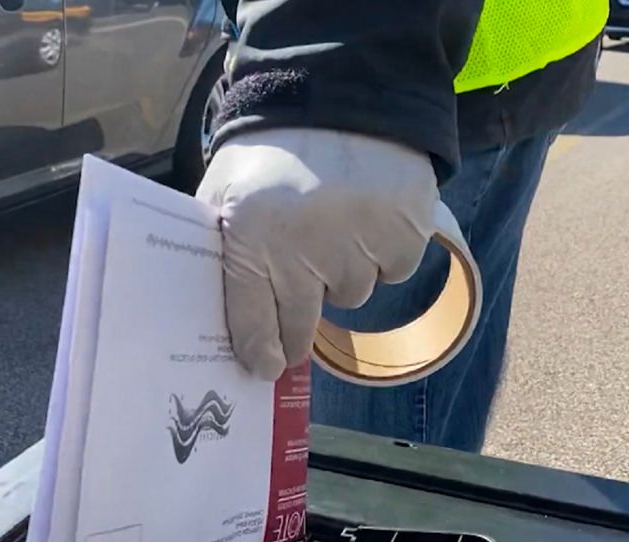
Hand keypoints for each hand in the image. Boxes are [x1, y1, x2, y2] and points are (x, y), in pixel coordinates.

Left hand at [196, 128, 438, 379]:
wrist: (343, 87)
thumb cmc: (273, 144)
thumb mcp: (226, 188)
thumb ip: (224, 243)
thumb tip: (226, 309)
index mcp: (248, 238)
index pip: (251, 323)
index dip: (259, 353)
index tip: (266, 366)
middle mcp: (302, 252)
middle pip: (301, 325)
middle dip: (296, 330)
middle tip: (296, 322)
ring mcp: (356, 247)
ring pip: (351, 295)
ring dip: (343, 272)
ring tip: (335, 226)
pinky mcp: (403, 236)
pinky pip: (392, 269)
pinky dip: (384, 250)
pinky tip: (370, 215)